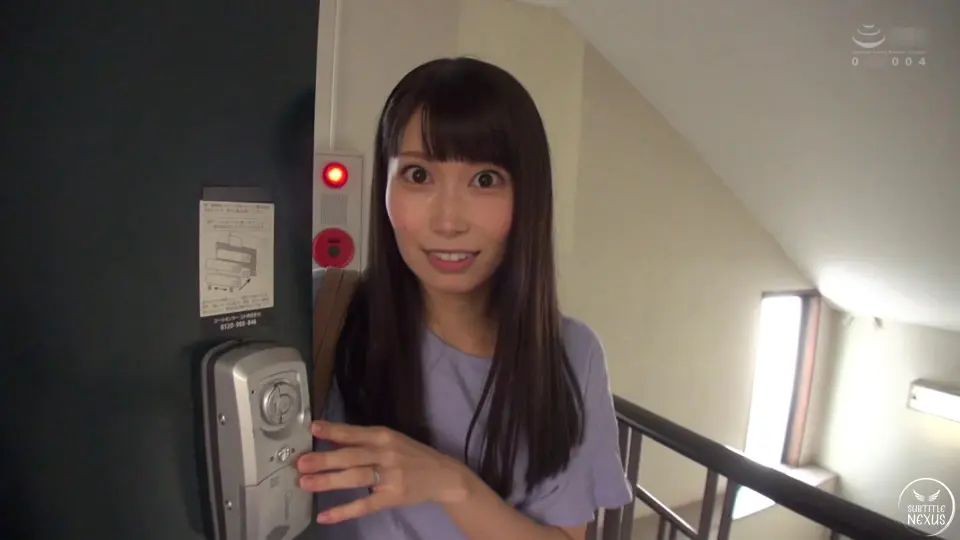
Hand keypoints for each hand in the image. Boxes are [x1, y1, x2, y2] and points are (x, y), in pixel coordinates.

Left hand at [296, 421, 471, 523]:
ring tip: (305, 482)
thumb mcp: (392, 440)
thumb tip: (332, 439)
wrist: (443, 476)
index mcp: (385, 436)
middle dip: (325, 459)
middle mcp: (387, 454)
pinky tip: (325, 515)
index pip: (355, 433)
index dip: (334, 431)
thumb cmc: (412, 455)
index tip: (313, 428)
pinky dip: (344, 511)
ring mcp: (390, 477)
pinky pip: (364, 505)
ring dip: (328, 481)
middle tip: (300, 462)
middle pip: (352, 456)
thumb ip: (365, 440)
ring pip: (355, 478)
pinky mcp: (392, 498)